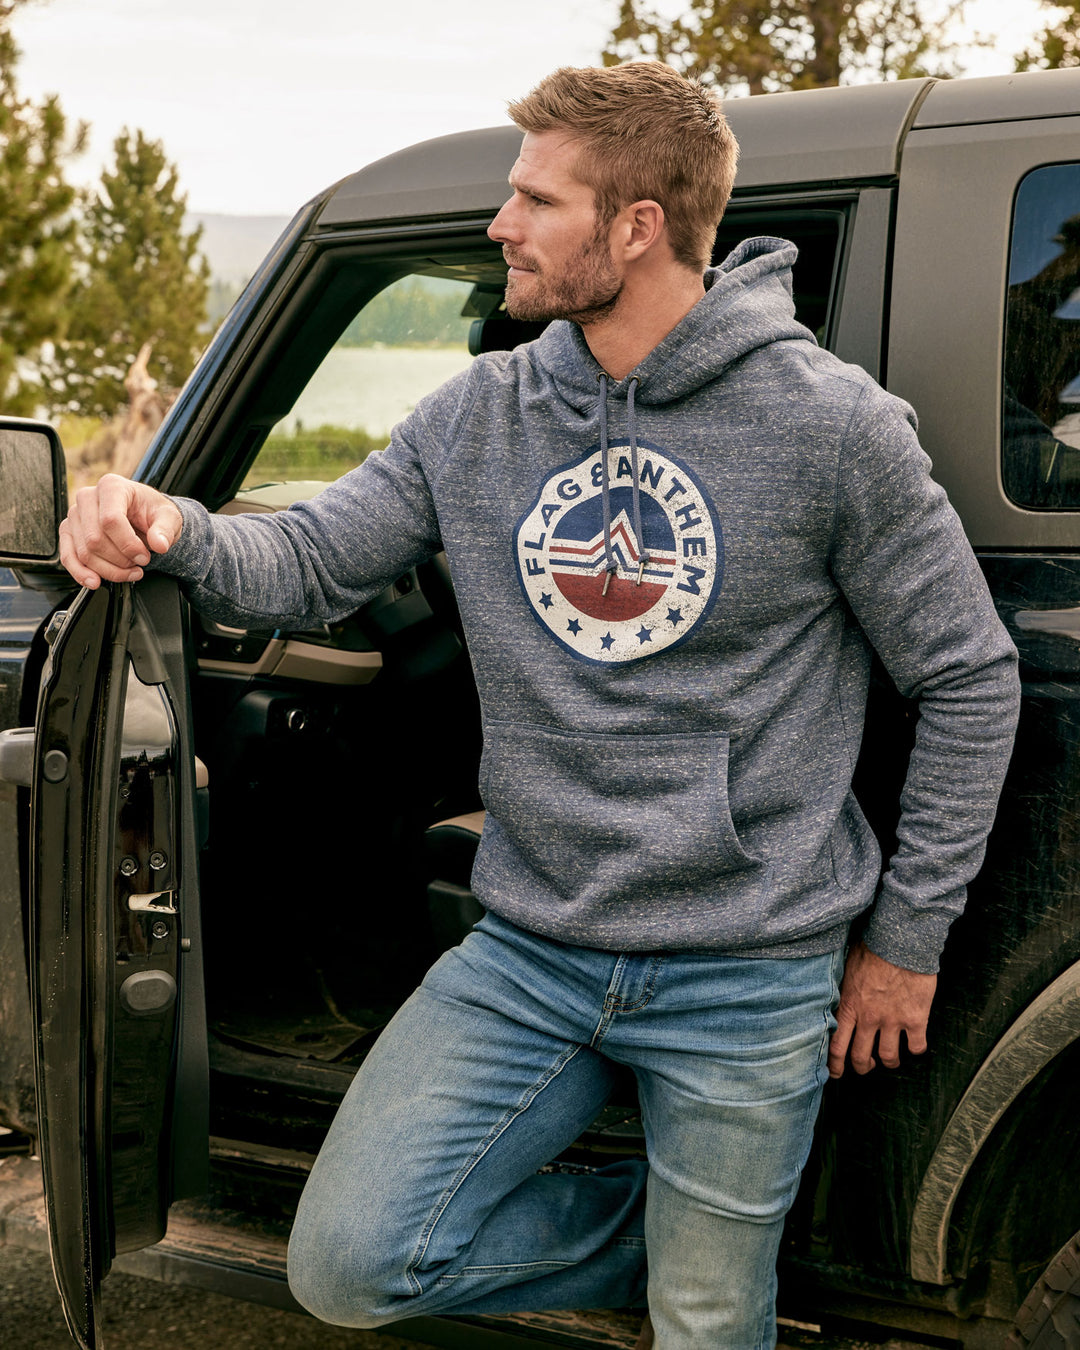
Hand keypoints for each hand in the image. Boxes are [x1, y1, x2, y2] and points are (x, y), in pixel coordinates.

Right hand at [59, 473, 182, 587]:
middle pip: (95, 539)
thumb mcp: (169, 517)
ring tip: (129, 572)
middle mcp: (87, 497)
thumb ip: (165, 530)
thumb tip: (160, 544)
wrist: (144, 517)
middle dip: (120, 560)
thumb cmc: (153, 512)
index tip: (144, 558)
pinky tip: (95, 582)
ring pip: (84, 552)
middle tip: (139, 565)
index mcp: (111, 486)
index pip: (110, 520)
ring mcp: (75, 515)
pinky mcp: (69, 532)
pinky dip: (81, 573)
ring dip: (108, 570)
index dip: (128, 545)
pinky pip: (68, 556)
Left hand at [827, 941, 936, 1078]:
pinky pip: (916, 1047)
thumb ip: (843, 988)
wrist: (900, 942)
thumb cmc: (872, 948)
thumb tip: (836, 996)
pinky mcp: (915, 1019)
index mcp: (849, 1006)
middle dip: (863, 1066)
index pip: (836, 1045)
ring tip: (891, 1059)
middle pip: (861, 1057)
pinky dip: (916, 1049)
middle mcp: (868, 1018)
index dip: (835, 1064)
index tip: (837, 1072)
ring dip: (889, 1062)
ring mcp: (892, 1021)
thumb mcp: (846, 968)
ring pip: (888, 1057)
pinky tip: (915, 1044)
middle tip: (867, 1066)